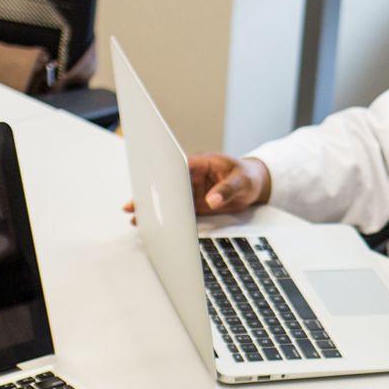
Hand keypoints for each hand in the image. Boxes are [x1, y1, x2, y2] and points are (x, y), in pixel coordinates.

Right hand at [122, 154, 269, 221]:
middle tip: (134, 204)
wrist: (255, 185)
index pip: (178, 168)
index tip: (152, 186)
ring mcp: (191, 192)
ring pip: (169, 200)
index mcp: (200, 164)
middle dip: (150, 194)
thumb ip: (227, 190)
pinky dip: (167, 218)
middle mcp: (192, 178)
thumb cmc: (247, 176)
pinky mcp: (195, 205)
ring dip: (154, 208)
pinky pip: (179, 212)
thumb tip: (212, 200)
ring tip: (136, 217)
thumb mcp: (241, 181)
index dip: (164, 176)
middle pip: (167, 185)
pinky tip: (153, 224)